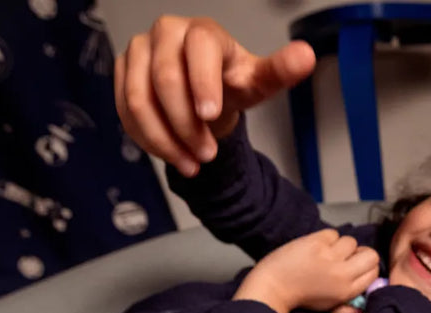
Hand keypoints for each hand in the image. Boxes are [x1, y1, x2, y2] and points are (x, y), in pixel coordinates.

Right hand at [115, 15, 315, 176]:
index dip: (202, 83)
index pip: (198, 50)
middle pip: (166, 80)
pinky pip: (125, 112)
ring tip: (191, 163)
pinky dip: (148, 140)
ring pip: (140, 100)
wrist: (205, 95)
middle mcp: (166, 32)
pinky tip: (172, 155)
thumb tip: (307, 55)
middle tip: (207, 154)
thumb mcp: (259, 82)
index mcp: (203, 31)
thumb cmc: (231, 84)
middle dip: (186, 125)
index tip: (209, 116)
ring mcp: (138, 51)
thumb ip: (281, 71)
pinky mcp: (123, 74)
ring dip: (165, 140)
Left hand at [233, 230, 380, 312]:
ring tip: (327, 252)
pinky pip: (332, 233)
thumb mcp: (328, 308)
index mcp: (347, 291)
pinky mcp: (316, 242)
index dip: (366, 267)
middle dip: (360, 253)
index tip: (355, 266)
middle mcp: (342, 273)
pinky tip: (316, 246)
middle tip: (345, 257)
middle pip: (370, 254)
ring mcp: (329, 256)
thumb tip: (361, 309)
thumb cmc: (301, 298)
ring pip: (350, 241)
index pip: (374, 271)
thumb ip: (347, 309)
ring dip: (340, 245)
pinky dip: (326, 238)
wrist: (273, 287)